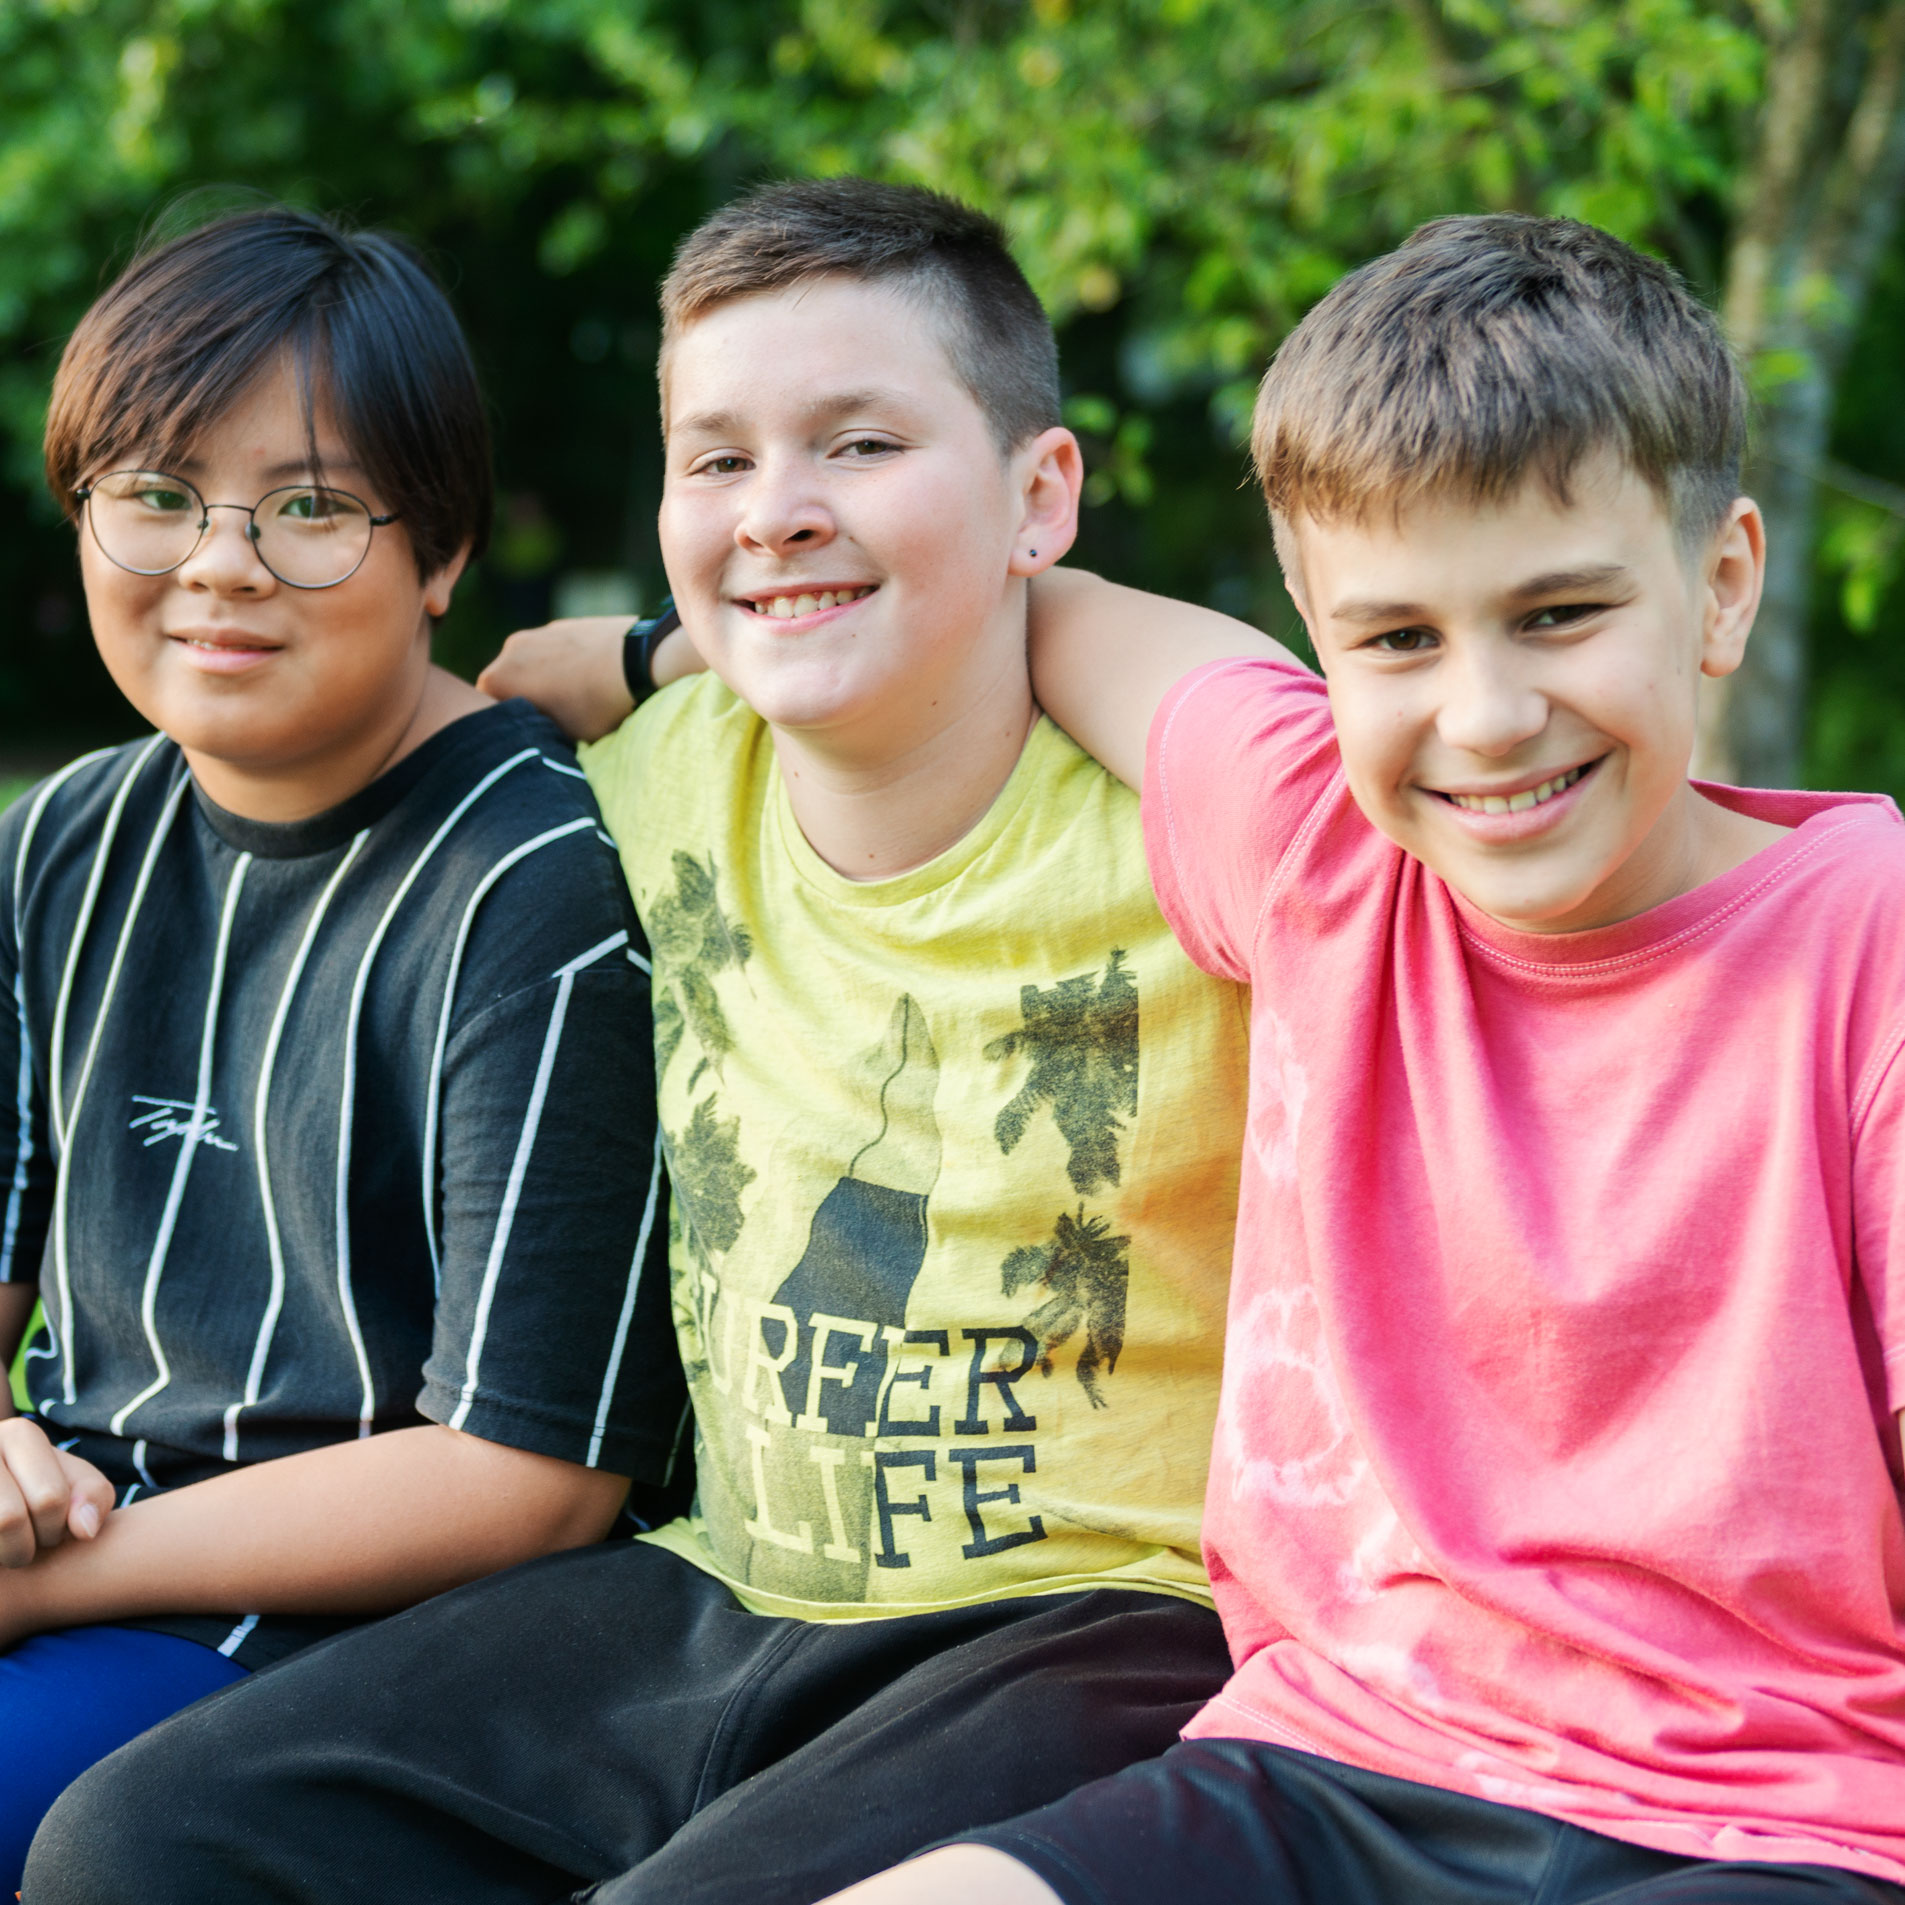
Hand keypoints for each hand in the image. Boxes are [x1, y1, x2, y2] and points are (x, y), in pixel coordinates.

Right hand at [0, 1416, 112, 1566]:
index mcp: (19, 1435)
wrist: (6, 1495)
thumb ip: (93, 1498)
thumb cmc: (37, 1496)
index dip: (57, 1530)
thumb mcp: (74, 1487)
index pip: (49, 1500)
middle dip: (24, 1549)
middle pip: (6, 1519)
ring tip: (3, 1550)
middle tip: (24, 1549)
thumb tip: (84, 1530)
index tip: (52, 1532)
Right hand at [476, 617, 635, 741]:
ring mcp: (537, 634)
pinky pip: (554, 652)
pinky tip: (589, 679)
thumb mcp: (560, 734)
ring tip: (576, 699)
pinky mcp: (562, 625)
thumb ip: (533, 730)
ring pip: (531, 666)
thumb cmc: (594, 706)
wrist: (637, 660)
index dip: (507, 728)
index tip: (530, 737)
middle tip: (554, 721)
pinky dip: (564, 666)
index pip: (486, 711)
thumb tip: (532, 734)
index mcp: (497, 680)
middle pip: (507, 685)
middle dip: (525, 702)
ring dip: (545, 682)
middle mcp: (509, 651)